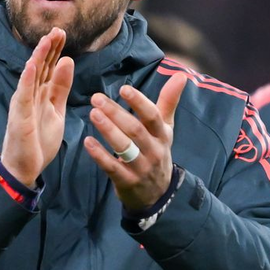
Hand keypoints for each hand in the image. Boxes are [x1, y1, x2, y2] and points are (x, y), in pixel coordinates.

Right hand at [0, 28, 73, 186]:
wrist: (25, 167)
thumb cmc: (38, 140)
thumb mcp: (56, 111)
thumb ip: (61, 88)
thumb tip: (67, 62)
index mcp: (41, 94)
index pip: (49, 68)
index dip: (55, 51)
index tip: (62, 33)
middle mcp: (30, 95)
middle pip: (41, 68)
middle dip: (48, 48)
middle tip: (57, 29)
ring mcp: (23, 104)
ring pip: (32, 77)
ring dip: (38, 58)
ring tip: (45, 41)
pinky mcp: (19, 116)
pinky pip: (23, 95)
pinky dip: (27, 80)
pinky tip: (32, 66)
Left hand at [83, 72, 186, 212]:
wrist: (158, 194)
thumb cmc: (157, 152)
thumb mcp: (166, 129)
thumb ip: (169, 101)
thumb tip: (182, 75)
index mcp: (163, 135)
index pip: (153, 117)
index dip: (139, 103)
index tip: (123, 89)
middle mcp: (154, 151)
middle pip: (135, 130)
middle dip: (116, 113)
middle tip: (96, 98)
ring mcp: (141, 168)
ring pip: (125, 148)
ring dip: (108, 130)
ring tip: (92, 114)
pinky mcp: (128, 182)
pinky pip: (113, 168)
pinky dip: (100, 155)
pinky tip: (87, 142)